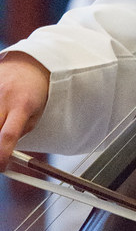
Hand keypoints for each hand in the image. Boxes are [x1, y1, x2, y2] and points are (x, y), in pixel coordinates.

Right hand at [0, 52, 49, 169]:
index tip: (1, 167)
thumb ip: (20, 132)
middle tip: (1, 151)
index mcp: (22, 106)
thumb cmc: (36, 91)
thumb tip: (5, 152)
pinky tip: (1, 116)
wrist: (29, 63)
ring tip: (5, 123)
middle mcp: (3, 98)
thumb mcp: (36, 113)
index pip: (7, 137)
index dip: (1, 156)